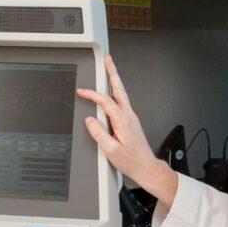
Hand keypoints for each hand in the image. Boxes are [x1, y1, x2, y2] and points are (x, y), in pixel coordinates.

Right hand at [77, 56, 177, 205]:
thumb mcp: (111, 150)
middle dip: (113, 72)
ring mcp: (131, 117)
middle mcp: (129, 115)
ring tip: (110, 69)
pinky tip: (112, 91)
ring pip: (121, 93)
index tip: (81, 91)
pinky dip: (116, 91)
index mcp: (123, 120)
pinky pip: (122, 101)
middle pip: (119, 88)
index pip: (105, 101)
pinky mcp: (131, 120)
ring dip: (115, 79)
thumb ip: (99, 134)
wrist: (146, 167)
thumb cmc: (131, 161)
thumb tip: (90, 120)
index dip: (92, 94)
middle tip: (108, 59)